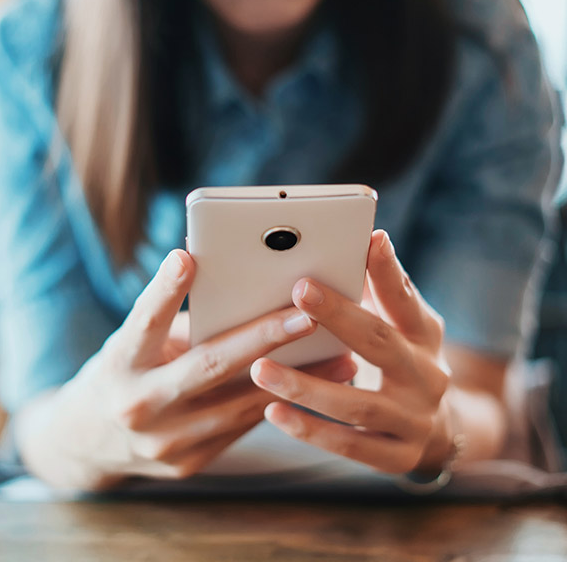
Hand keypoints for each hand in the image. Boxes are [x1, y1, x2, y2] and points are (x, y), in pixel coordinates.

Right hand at [20, 249, 355, 489]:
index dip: (164, 290)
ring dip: (296, 381)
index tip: (186, 257)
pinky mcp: (188, 464)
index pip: (143, 321)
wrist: (87, 441)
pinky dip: (279, 405)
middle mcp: (138, 406)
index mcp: (119, 364)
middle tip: (309, 314)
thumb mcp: (136, 343)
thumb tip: (245, 294)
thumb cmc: (123, 372)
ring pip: (239, 406)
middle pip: (209, 365)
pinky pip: (241, 428)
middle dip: (264, 337)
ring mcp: (165, 442)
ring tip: (342, 358)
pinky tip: (317, 390)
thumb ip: (182, 323)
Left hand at [250, 230, 451, 474]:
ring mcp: (415, 421)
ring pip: (359, 405)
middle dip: (339, 316)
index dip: (387, 271)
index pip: (405, 299)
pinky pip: (350, 446)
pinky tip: (274, 413)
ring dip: (307, 387)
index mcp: (424, 336)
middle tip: (298, 290)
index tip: (367, 240)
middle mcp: (427, 377)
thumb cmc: (404, 359)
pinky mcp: (398, 457)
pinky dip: (311, 430)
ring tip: (261, 369)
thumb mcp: (405, 325)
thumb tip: (366, 241)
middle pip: (380, 344)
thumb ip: (382, 291)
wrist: (437, 429)